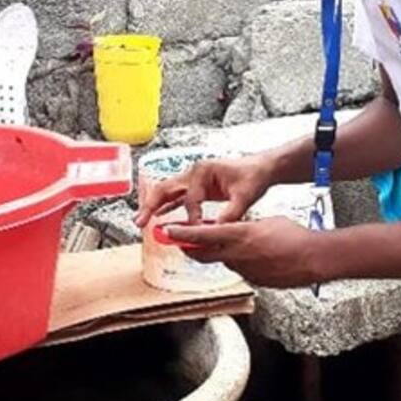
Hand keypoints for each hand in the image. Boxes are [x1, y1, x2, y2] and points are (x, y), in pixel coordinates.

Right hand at [134, 155, 275, 226]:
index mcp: (203, 171)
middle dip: (150, 205)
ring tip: (140, 221)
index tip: (196, 233)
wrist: (261, 168)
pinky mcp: (197, 187)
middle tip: (139, 221)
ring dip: (153, 206)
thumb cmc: (253, 176)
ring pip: (167, 192)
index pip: (190, 199)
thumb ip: (231, 213)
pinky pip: (177, 197)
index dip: (192, 218)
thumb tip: (217, 231)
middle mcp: (194, 172)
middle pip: (165, 188)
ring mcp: (193, 179)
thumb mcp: (245, 196)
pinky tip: (158, 217)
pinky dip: (166, 206)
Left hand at [164, 218, 328, 288]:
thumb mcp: (265, 221)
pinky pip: (239, 269)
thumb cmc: (293, 236)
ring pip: (221, 261)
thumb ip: (246, 225)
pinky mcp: (253, 280)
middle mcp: (236, 254)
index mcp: (237, 235)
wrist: (311, 259)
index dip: (181, 233)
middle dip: (189, 248)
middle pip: (202, 254)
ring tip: (222, 245)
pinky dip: (238, 262)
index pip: (201, 234)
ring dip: (217, 254)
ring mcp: (243, 270)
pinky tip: (251, 256)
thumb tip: (238, 228)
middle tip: (181, 242)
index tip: (167, 231)